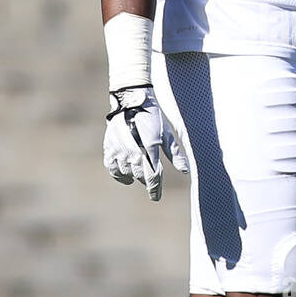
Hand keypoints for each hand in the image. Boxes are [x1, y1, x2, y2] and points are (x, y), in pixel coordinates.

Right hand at [103, 86, 188, 200]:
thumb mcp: (167, 133)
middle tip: (151, 183)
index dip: (155, 188)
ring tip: (138, 176)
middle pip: (139, 174)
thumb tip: (186, 170)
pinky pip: (111, 166)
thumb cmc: (152, 116)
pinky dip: (118, 173)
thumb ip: (175, 153)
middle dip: (146, 181)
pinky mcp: (109, 145)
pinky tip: (125, 175)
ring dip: (133, 177)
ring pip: (125, 171)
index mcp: (150, 144)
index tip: (156, 197)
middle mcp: (133, 147)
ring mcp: (119, 147)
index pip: (153, 174)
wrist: (131, 99)